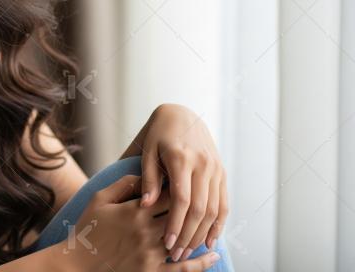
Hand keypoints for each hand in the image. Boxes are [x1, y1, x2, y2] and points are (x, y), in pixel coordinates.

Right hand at [60, 174, 220, 270]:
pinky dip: (201, 263)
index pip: (169, 194)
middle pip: (180, 215)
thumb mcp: (99, 199)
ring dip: (199, 231)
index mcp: (135, 211)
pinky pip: (183, 269)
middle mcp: (147, 231)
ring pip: (185, 239)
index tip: (187, 180)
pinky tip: (213, 255)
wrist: (77, 265)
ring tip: (212, 223)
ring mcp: (151, 253)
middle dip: (192, 206)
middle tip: (202, 197)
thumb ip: (123, 184)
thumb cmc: (87, 229)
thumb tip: (145, 174)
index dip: (180, 186)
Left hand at [137, 104, 228, 262]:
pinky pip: (224, 203)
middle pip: (200, 208)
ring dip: (203, 234)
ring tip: (189, 251)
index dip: (175, 223)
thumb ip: (148, 178)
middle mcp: (203, 164)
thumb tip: (146, 205)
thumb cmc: (158, 135)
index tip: (166, 242)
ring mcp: (215, 168)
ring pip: (214, 209)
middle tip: (176, 254)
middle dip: (188, 235)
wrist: (181, 116)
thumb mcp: (147, 151)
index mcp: (181, 157)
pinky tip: (210, 240)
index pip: (181, 199)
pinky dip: (219, 224)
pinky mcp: (222, 172)